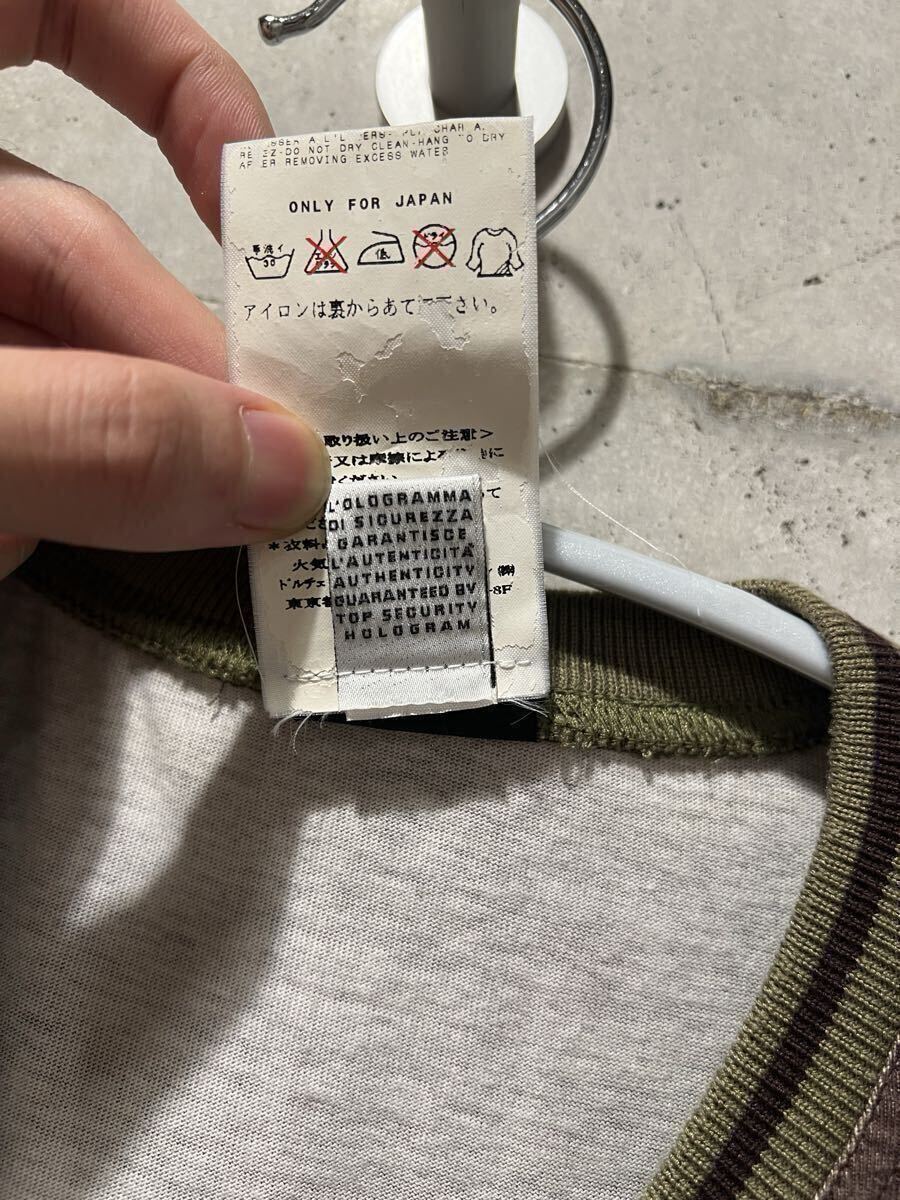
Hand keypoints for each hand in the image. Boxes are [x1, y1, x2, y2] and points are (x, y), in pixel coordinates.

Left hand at [0, 0, 330, 580]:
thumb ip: (88, 433)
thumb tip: (268, 466)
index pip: (44, 9)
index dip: (164, 66)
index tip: (243, 179)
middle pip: (70, 237)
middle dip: (170, 358)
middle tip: (249, 460)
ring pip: (47, 348)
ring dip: (117, 443)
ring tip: (159, 523)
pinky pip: (15, 415)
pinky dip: (52, 477)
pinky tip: (54, 531)